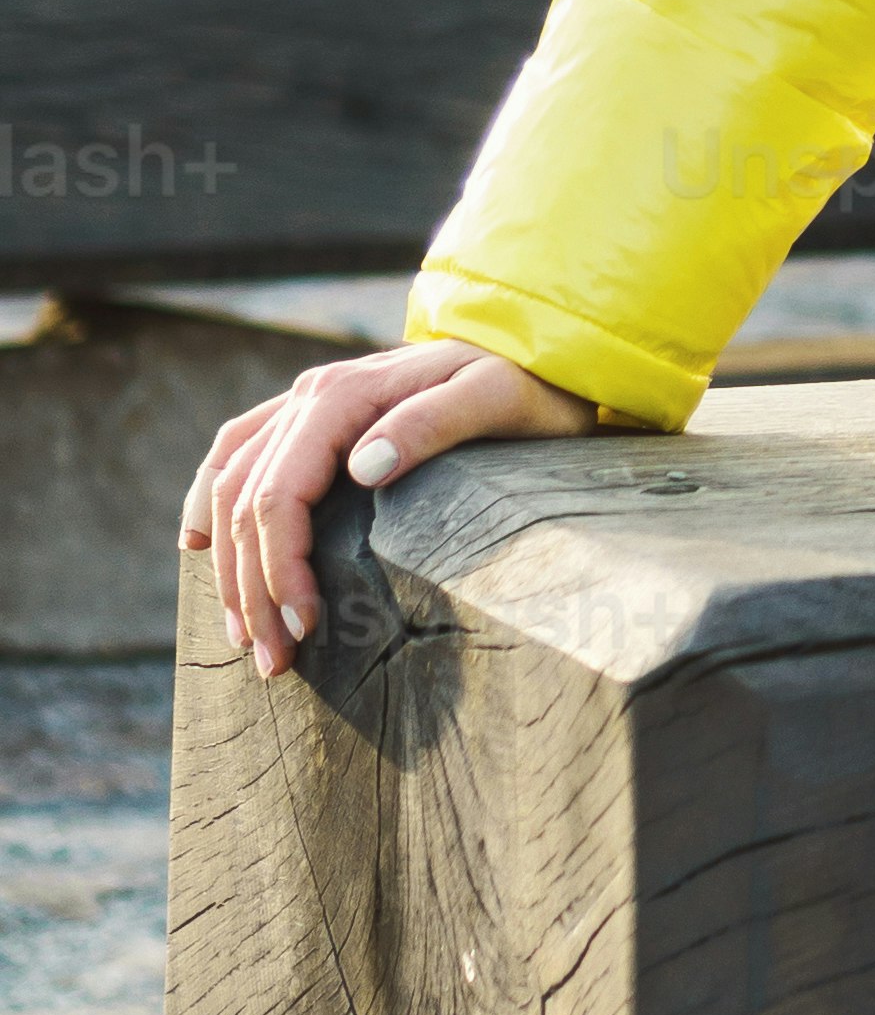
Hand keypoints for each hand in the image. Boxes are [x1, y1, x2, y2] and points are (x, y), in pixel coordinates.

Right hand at [182, 338, 596, 682]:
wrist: (535, 353)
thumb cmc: (525, 387)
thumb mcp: (496, 400)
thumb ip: (434, 424)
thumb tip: (363, 467)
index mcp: (343, 396)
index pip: (280, 492)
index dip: (280, 566)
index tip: (305, 627)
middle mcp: (310, 396)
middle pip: (245, 500)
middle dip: (251, 587)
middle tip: (273, 660)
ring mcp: (305, 405)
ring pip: (229, 485)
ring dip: (227, 565)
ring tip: (245, 635)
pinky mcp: (311, 420)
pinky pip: (236, 456)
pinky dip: (209, 503)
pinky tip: (199, 547)